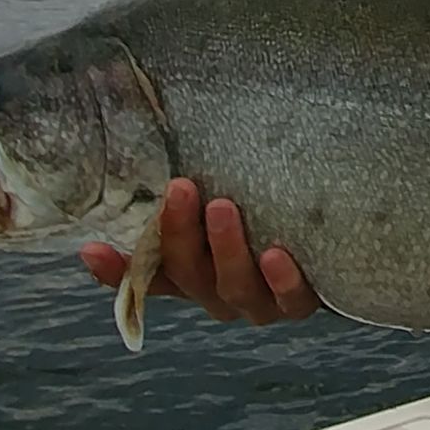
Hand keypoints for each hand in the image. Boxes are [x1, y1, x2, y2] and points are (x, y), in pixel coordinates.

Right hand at [80, 178, 318, 325]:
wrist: (337, 246)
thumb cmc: (266, 212)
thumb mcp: (223, 201)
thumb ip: (190, 186)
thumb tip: (139, 128)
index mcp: (193, 275)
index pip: (145, 275)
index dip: (115, 271)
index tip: (92, 248)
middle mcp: (220, 293)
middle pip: (190, 274)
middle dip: (180, 233)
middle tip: (180, 188)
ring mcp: (259, 302)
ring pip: (233, 287)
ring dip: (226, 249)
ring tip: (224, 208)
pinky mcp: (301, 302)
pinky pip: (290, 300)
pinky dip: (281, 281)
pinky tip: (277, 255)